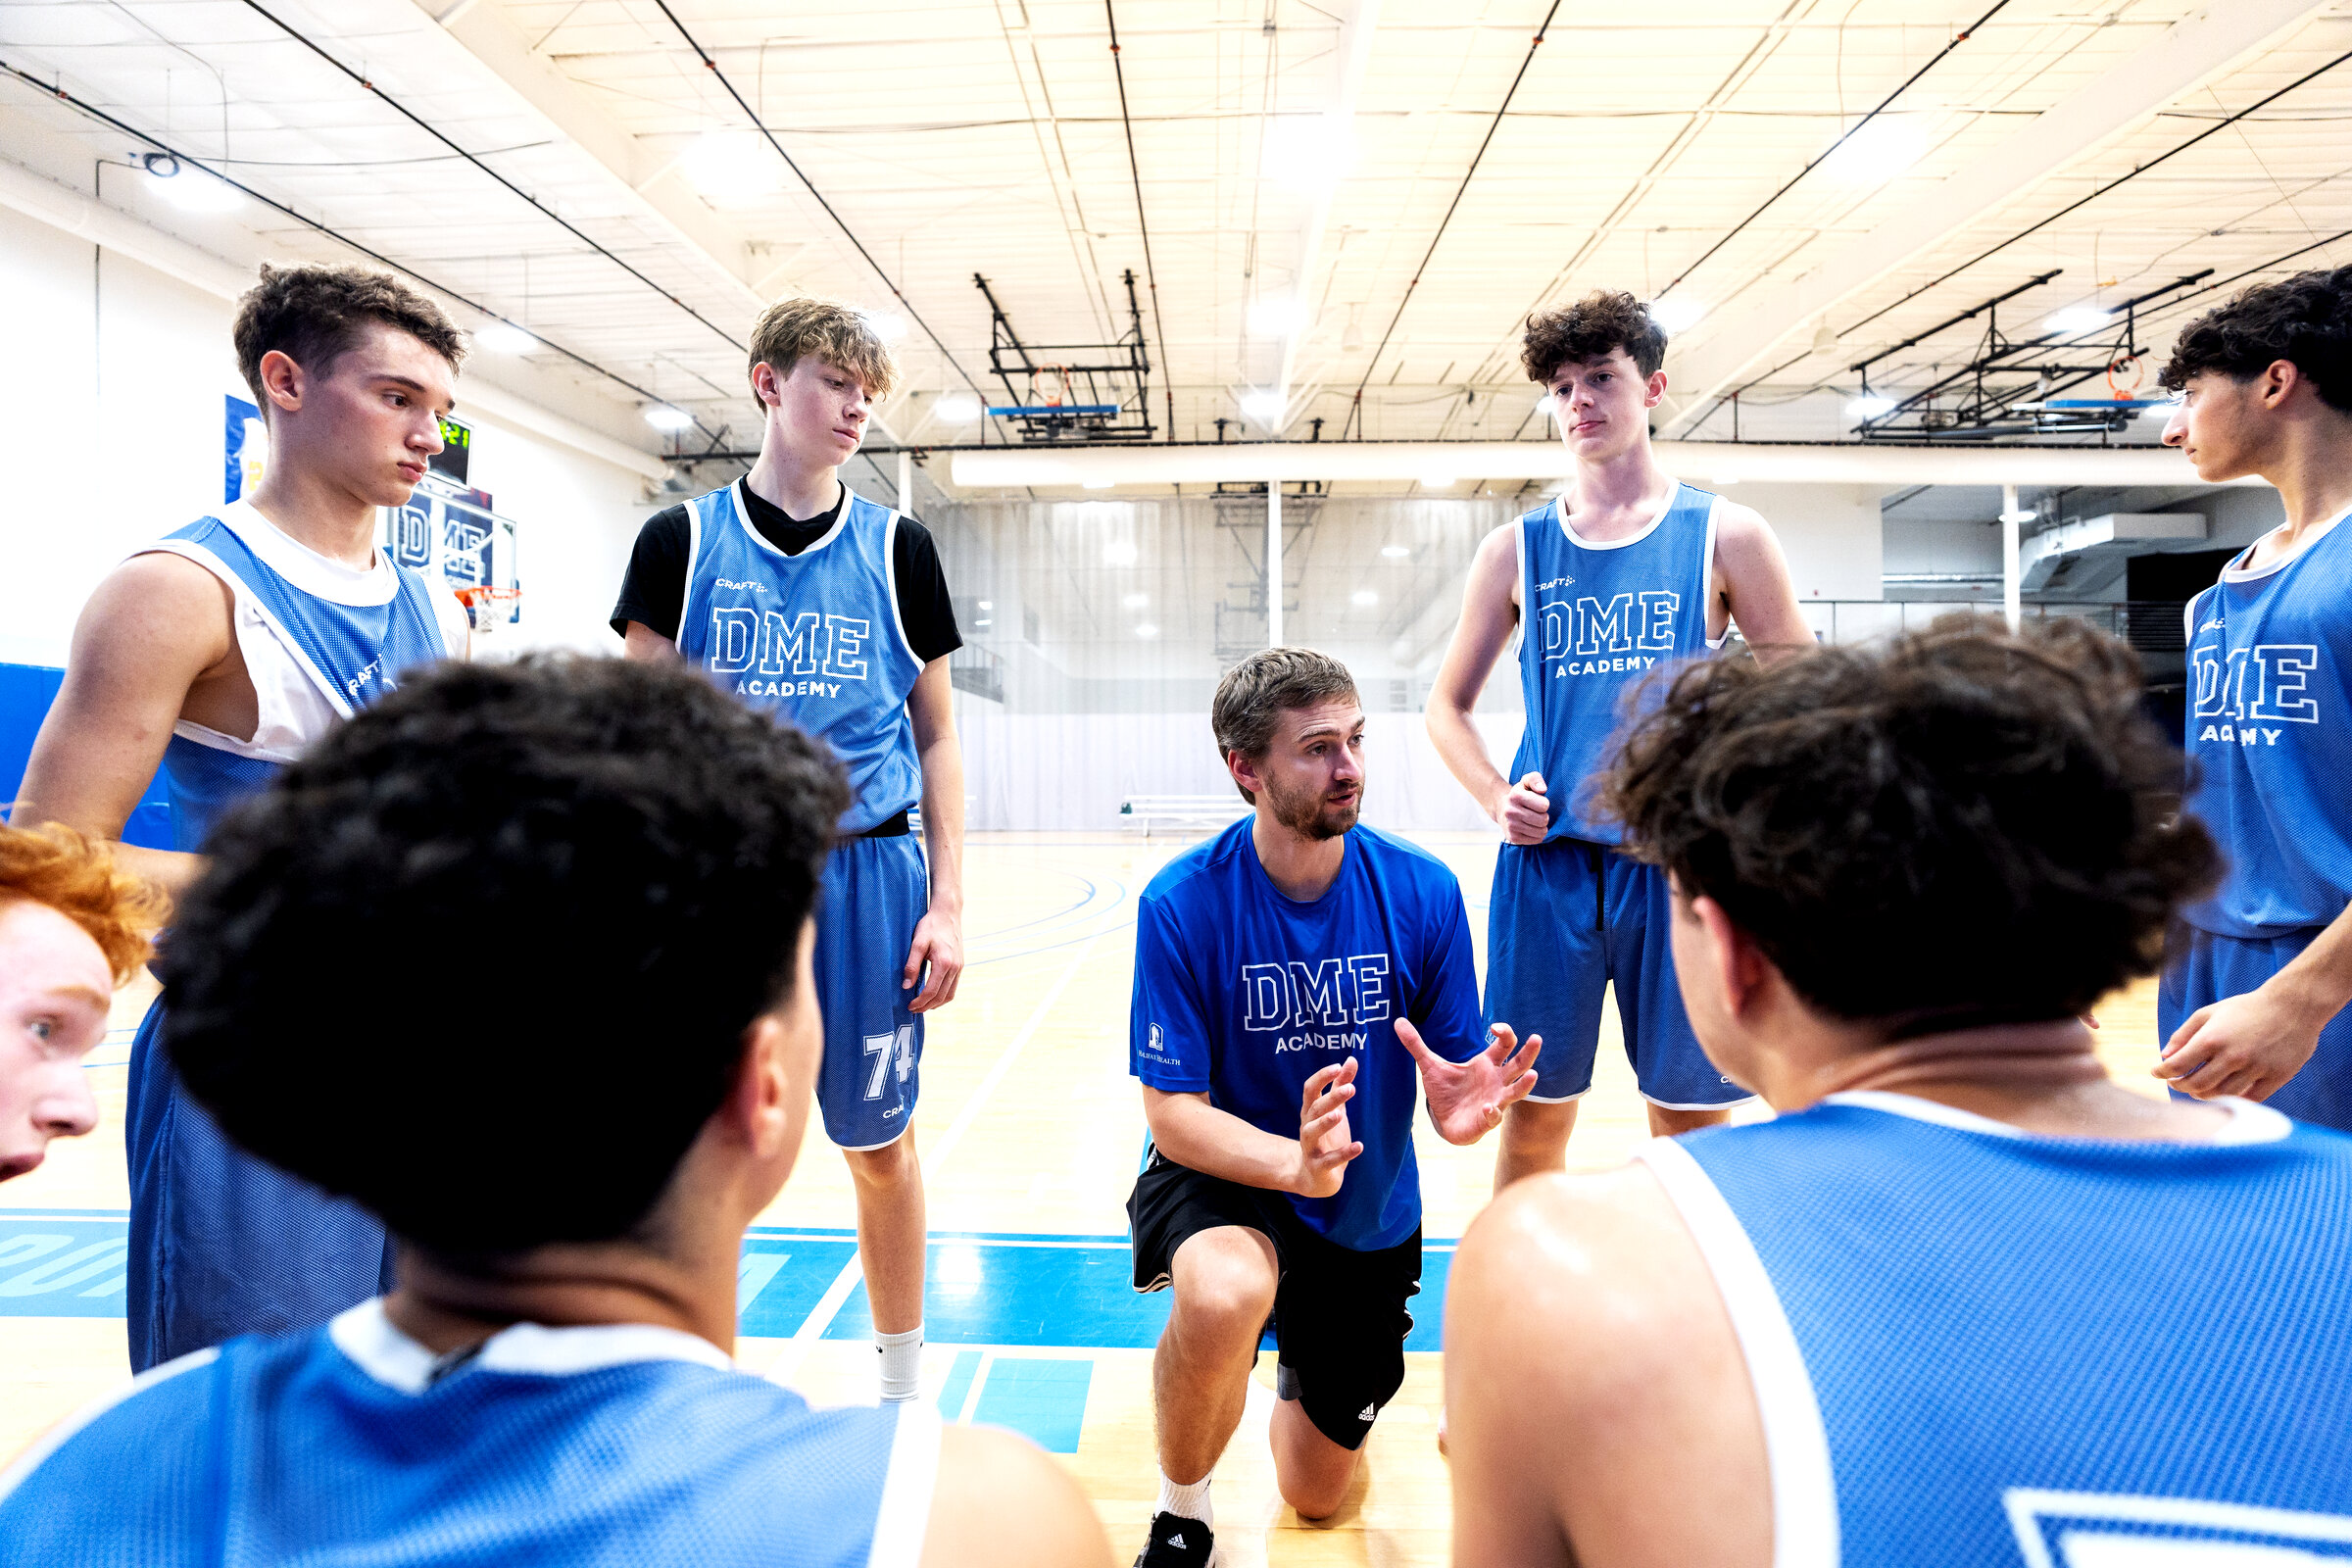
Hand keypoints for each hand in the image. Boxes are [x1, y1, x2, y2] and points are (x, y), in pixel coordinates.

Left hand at [902, 906, 963, 1011]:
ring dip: (936, 1003)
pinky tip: (933, 995)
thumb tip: (906, 986)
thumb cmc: (931, 926)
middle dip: (927, 1006)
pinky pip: (953, 987)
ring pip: (950, 994)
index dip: (920, 1002)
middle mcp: (955, 968)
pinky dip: (943, 995)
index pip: (931, 991)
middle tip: (913, 1009)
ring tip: (923, 1005)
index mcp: (944, 963)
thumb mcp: (917, 943)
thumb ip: (911, 965)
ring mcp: (959, 967)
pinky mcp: (960, 965)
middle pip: (941, 996)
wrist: (948, 914)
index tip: (909, 1006)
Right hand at [1290, 1058, 1363, 1198]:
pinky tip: (1358, 1146)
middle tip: (1351, 1088)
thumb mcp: (1335, 1110)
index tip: (1338, 1066)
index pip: (1310, 1090)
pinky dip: (1343, 1154)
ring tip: (1340, 1115)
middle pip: (1314, 1109)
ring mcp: (1310, 1148)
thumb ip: (1340, 1086)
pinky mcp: (1318, 1167)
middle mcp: (1307, 1127)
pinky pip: (1328, 1160)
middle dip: (1331, 1098)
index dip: (1322, 1077)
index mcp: (1310, 1112)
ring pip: (1311, 1132)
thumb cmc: (1326, 1138)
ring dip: (1324, 1123)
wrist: (1314, 1177)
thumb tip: (1350, 1059)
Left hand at [1397, 1018, 1540, 1144]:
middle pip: (1519, 1064)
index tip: (1495, 1026)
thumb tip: (1397, 1021)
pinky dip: (1493, 1112)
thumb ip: (1416, 1044)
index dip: (1505, 1032)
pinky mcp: (1487, 1120)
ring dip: (1525, 1085)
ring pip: (1516, 1092)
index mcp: (1486, 1063)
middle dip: (1529, 1052)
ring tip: (1532, 1076)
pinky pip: (1495, 1116)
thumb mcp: (1429, 1066)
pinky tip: (1488, 1108)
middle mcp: (1496, 1080)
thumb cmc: (1445, 1091)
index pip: (1505, 1044)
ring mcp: (1495, 1100)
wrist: (1443, 1120)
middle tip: (1537, 1038)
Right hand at [1494, 771, 1549, 845]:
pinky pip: (1537, 840)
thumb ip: (1536, 779)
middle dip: (1543, 816)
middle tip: (1536, 813)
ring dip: (1542, 827)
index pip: (1544, 805)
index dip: (1544, 804)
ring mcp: (1511, 826)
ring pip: (1541, 832)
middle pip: (1543, 820)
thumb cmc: (1520, 794)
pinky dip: (1537, 835)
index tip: (1537, 803)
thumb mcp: (1526, 781)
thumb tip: (1542, 789)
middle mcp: (1511, 812)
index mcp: (1515, 796)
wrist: (1502, 808)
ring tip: (1534, 821)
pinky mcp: (1513, 838)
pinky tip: (1530, 828)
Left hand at [2154, 982, 2324, 1101]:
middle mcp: (2233, 1056)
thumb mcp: (2209, 1013)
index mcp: (2212, 1039)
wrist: (2293, 1006)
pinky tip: (2225, 1093)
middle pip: (2196, 1085)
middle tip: (2176, 1083)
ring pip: (2221, 1095)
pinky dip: (2234, 1100)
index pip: (2177, 1066)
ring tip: (2197, 1089)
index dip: (2162, 1073)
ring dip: (2204, 1095)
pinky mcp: (2276, 1077)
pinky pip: (2250, 1099)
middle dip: (2180, 1086)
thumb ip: (2184, 1035)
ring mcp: (2256, 1068)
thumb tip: (2164, 1056)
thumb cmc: (2246, 1009)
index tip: (2156, 1073)